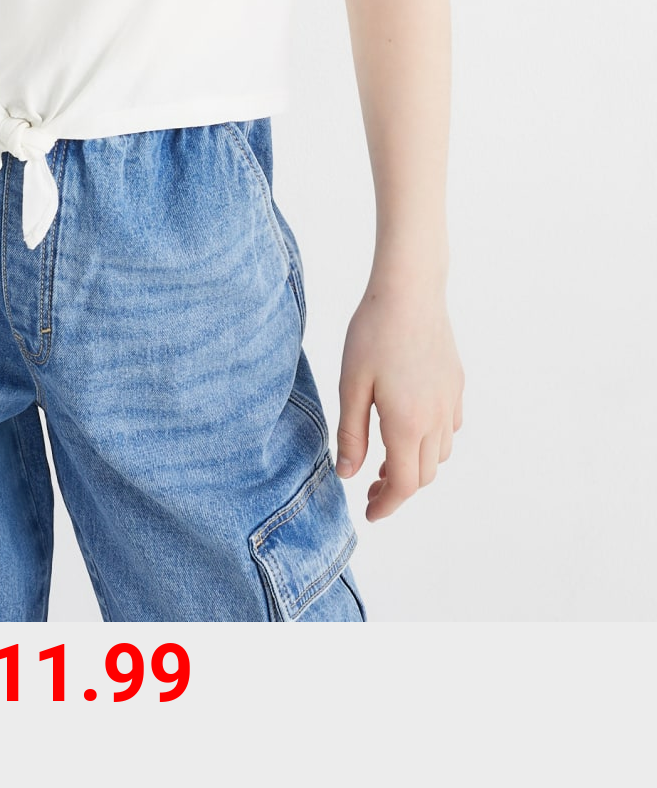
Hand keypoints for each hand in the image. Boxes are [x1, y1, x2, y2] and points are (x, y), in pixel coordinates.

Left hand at [334, 274, 463, 521]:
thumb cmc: (373, 332)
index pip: (404, 484)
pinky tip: (412, 426)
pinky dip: (433, 440)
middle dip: (399, 489)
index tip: (370, 513)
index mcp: (407, 423)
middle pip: (425, 474)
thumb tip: (347, 475)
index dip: (387, 505)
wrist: (410, 289)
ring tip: (388, 459)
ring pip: (441, 453)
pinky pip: (451, 426)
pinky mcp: (456, 382)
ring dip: (417, 465)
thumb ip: (351, 433)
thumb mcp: (351, 384)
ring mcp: (450, 400)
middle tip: (371, 488)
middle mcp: (436, 418)